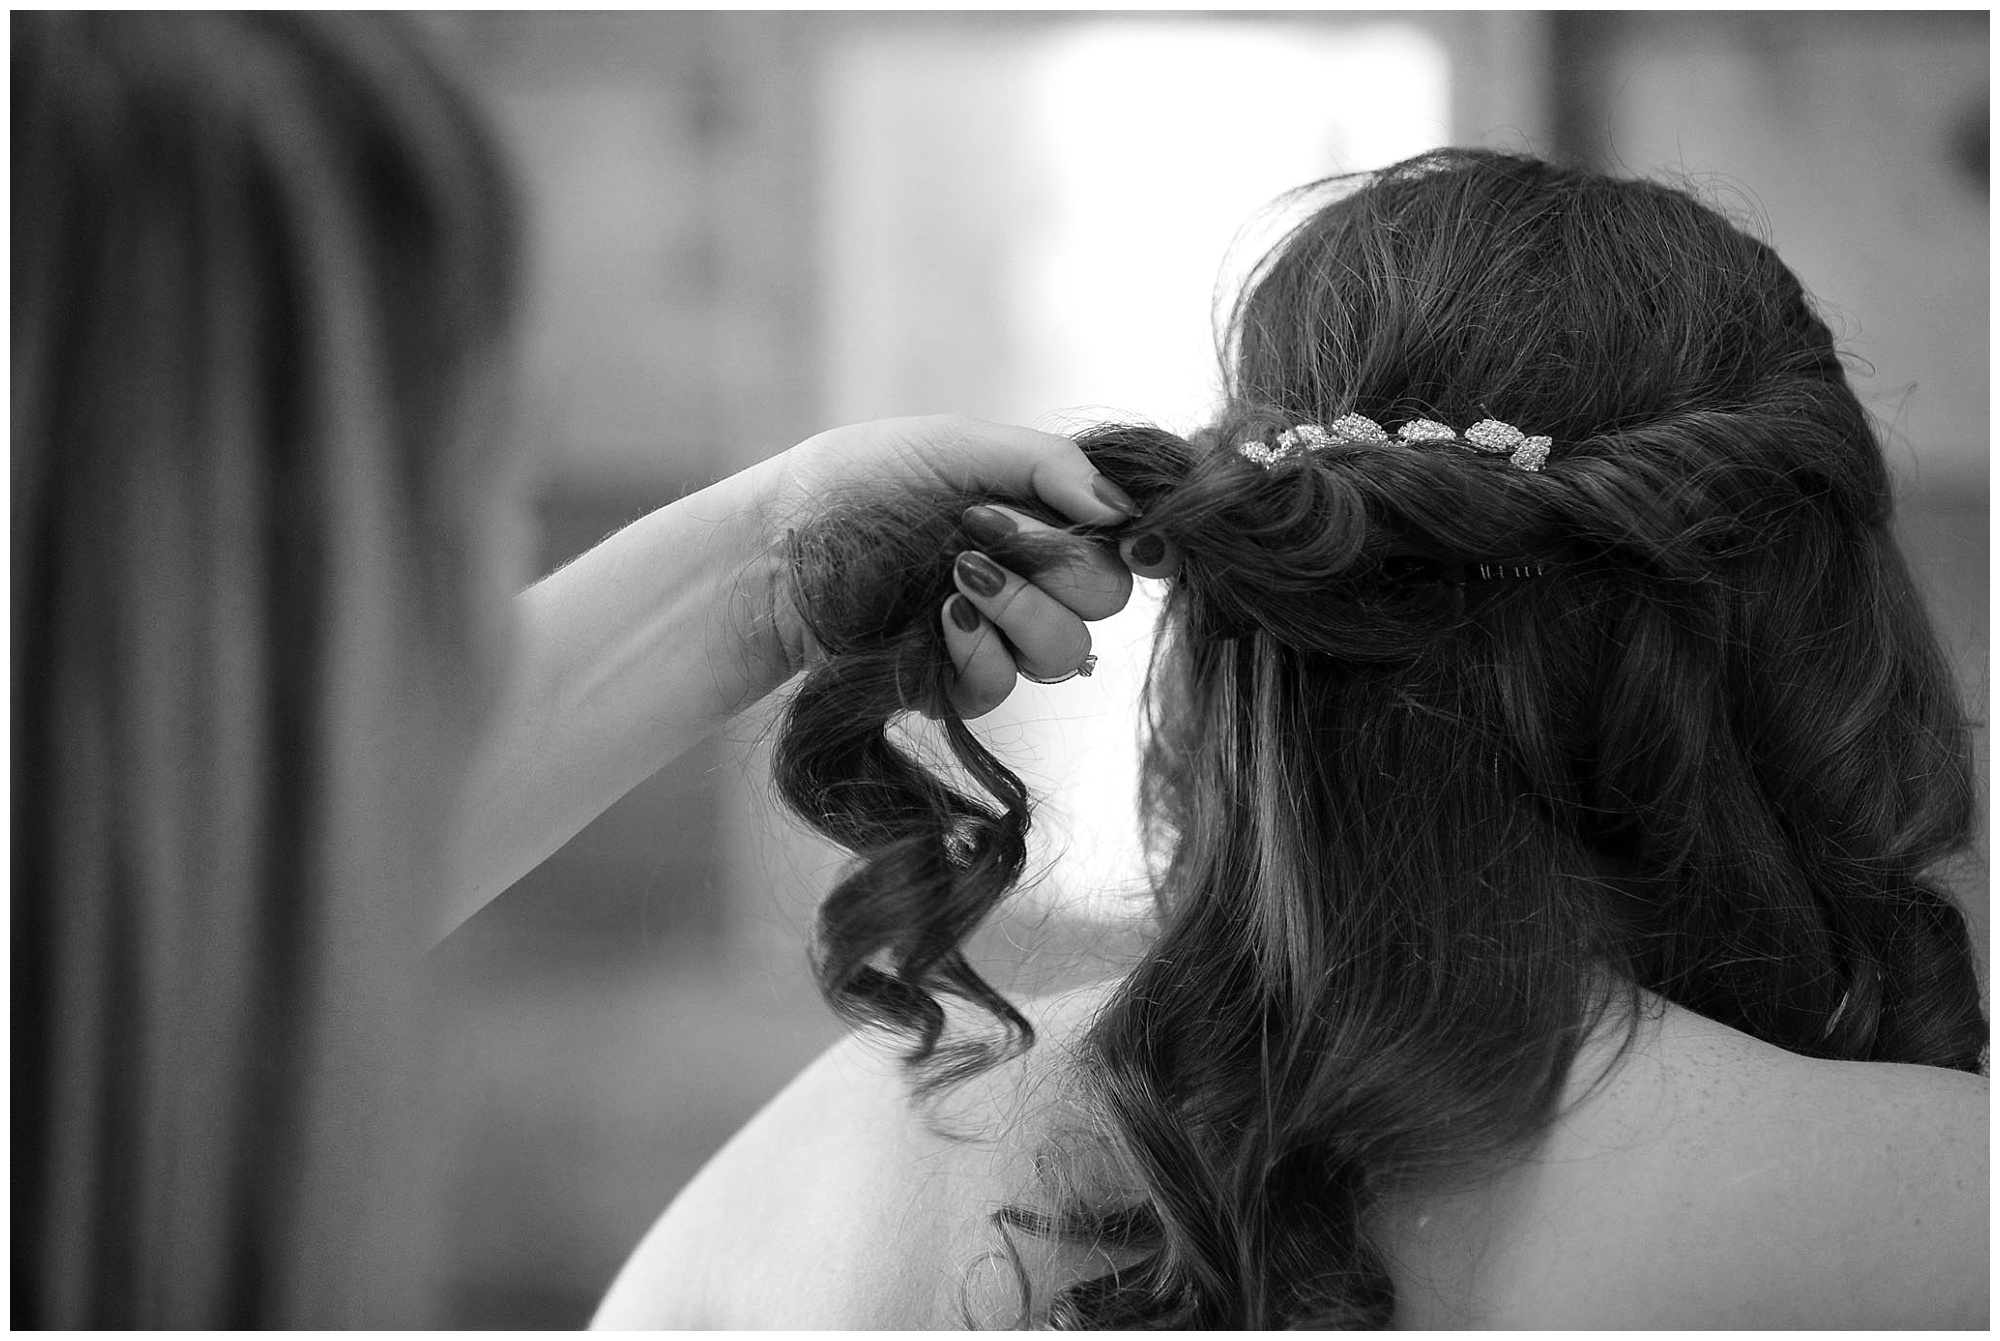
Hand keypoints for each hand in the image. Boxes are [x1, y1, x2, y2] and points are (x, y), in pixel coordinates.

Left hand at [768, 415, 1177, 716]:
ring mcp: (995, 636)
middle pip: (1106, 595)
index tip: (1124, 532)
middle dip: (1058, 563)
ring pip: (1067, 650)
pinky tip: (940, 619)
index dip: (1139, 541)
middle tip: (982, 528)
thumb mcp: (954, 447)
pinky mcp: (956, 686)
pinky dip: (978, 650)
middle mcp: (1029, 577)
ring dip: (1020, 608)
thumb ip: (1045, 465)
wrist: (774, 547)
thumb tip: (1122, 510)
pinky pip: (1005, 685)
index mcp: (1039, 514)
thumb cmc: (855, 483)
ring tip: (956, 575)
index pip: (1124, 538)